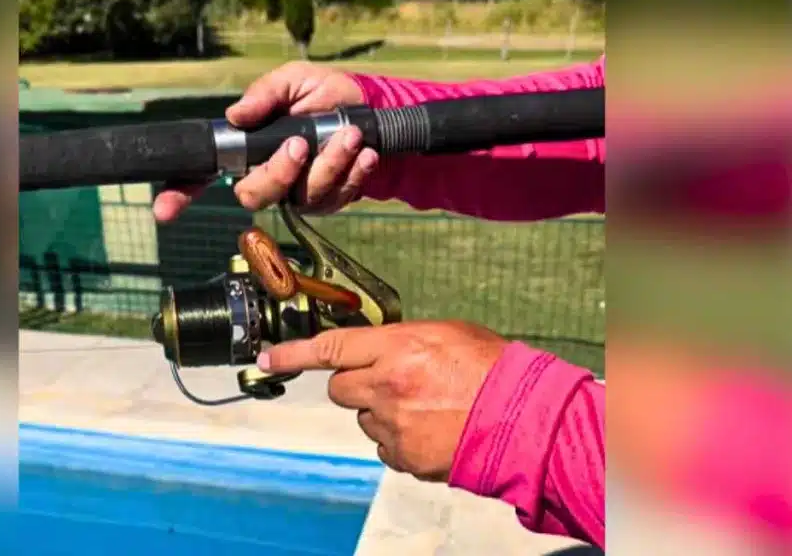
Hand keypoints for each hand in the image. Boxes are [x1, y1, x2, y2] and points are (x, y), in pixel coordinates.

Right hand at [152, 61, 378, 221]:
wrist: (369, 109)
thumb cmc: (321, 93)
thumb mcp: (292, 80)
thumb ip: (265, 95)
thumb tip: (236, 115)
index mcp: (247, 148)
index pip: (203, 174)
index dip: (180, 193)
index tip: (163, 209)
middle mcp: (267, 175)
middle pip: (252, 194)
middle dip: (278, 172)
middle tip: (301, 143)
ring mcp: (296, 193)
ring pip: (300, 196)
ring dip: (329, 164)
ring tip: (351, 136)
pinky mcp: (327, 202)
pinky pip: (335, 198)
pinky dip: (353, 173)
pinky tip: (364, 153)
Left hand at [257, 321, 507, 481]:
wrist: (524, 418)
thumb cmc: (492, 369)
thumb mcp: (445, 334)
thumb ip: (401, 340)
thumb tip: (376, 349)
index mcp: (397, 348)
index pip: (331, 348)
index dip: (293, 354)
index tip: (267, 359)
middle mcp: (387, 386)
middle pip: (339, 389)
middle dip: (354, 384)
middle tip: (387, 382)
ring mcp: (393, 425)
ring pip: (363, 419)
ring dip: (381, 413)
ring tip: (424, 408)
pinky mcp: (404, 457)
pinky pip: (385, 447)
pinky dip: (399, 440)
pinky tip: (429, 431)